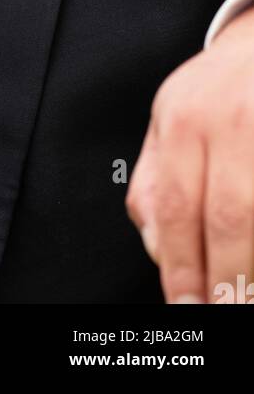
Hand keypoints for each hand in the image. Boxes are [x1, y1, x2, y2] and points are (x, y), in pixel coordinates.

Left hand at [126, 6, 253, 302]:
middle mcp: (230, 120)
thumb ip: (156, 180)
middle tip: (224, 312)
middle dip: (227, 278)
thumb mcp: (171, 117)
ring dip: (253, 265)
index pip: (177, 206)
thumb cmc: (219, 89)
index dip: (181, 267)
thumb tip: (157, 248)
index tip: (185, 306)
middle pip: (229, 215)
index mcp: (184, 118)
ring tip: (245, 296)